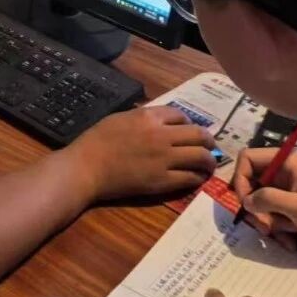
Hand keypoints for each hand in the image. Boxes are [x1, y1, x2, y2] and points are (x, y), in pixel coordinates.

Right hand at [62, 105, 216, 201]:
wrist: (86, 167)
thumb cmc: (97, 140)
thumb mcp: (121, 118)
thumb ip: (143, 117)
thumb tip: (159, 121)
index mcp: (149, 116)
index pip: (181, 115)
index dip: (189, 123)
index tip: (189, 130)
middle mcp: (162, 135)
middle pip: (199, 134)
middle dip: (208, 141)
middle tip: (210, 147)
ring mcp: (164, 159)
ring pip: (201, 157)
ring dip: (209, 160)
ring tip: (209, 165)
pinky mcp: (163, 181)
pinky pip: (190, 178)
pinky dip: (198, 177)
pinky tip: (197, 178)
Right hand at [234, 148, 296, 258]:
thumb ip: (269, 199)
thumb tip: (246, 200)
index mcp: (288, 160)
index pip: (248, 158)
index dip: (240, 179)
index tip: (245, 204)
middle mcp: (286, 169)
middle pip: (252, 180)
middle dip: (255, 205)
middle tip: (265, 225)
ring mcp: (290, 186)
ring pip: (260, 199)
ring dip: (266, 219)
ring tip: (282, 234)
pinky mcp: (293, 202)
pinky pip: (273, 210)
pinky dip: (277, 225)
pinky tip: (289, 238)